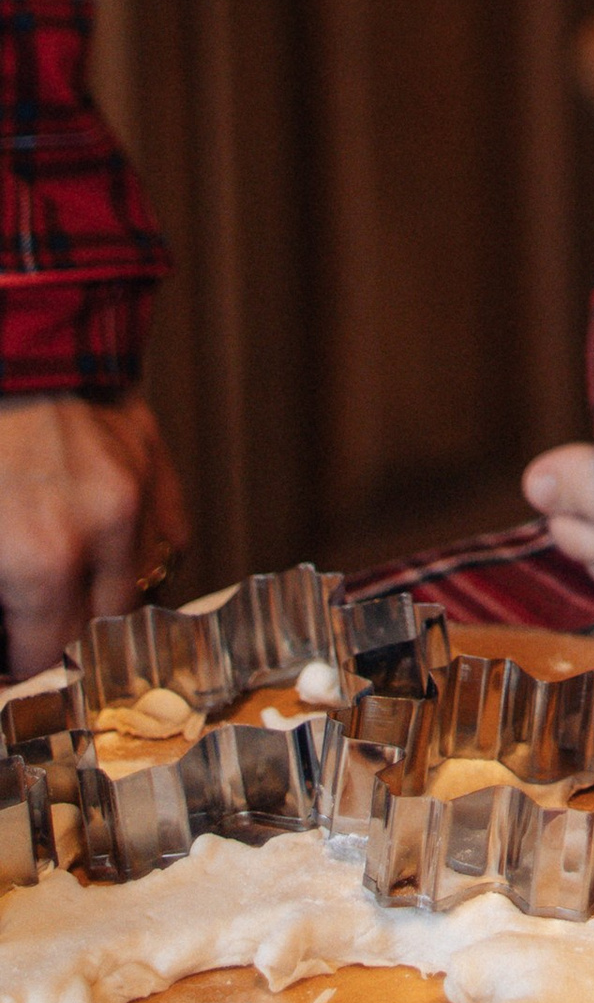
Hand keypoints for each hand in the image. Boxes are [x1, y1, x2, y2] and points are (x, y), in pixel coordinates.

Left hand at [0, 391, 187, 678]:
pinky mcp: (154, 456)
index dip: (23, 667)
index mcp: (42, 559)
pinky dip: (142, 554)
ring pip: (141, 584)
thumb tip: (5, 642)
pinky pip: (168, 535)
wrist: (14, 336)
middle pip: (101, 631)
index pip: (46, 657)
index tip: (12, 665)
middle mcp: (103, 533)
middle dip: (66, 640)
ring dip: (106, 597)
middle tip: (34, 631)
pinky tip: (105, 550)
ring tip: (66, 592)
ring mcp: (137, 491)